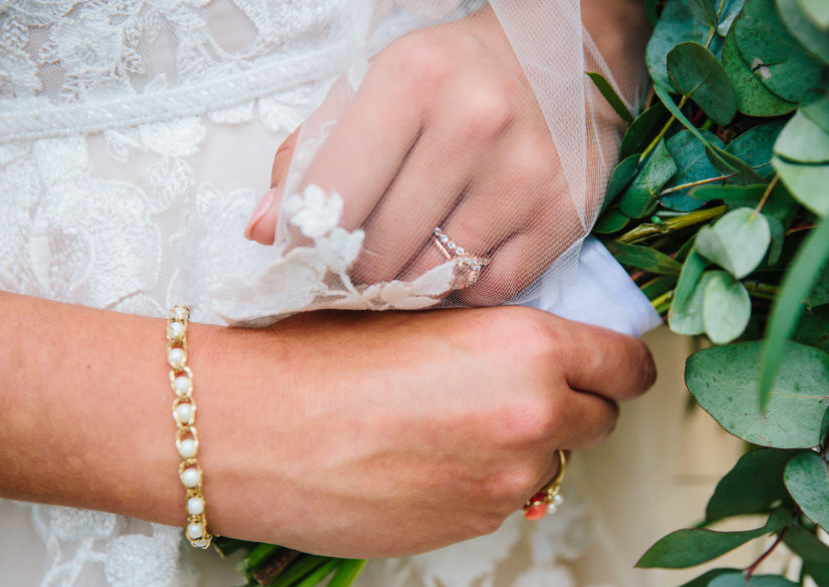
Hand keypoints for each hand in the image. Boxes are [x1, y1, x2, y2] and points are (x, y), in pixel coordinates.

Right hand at [200, 306, 655, 556]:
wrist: (255, 431)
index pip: (627, 366)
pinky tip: (424, 460)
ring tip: (453, 425)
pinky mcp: (470, 525)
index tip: (605, 367)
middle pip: (602, 419)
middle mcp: (533, 417)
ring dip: (524, 447)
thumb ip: (501, 332)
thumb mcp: (426, 308)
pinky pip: (502, 500)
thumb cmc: (319, 356)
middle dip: (573, 405)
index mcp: (528, 347)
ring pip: (551, 464)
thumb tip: (539, 346)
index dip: (618, 366)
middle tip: (521, 390)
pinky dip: (482, 481)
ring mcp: (505, 483)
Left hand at [246, 7, 593, 304]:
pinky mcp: (564, 214)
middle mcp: (473, 124)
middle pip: (382, 251)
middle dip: (359, 272)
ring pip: (435, 277)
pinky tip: (463, 253)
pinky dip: (466, 285)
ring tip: (410, 254)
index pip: (334, 200)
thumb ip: (311, 155)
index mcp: (411, 80)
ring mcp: (524, 173)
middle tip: (358, 267)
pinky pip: (490, 289)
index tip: (310, 257)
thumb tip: (262, 233)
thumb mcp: (376, 87)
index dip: (310, 245)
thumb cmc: (456, 75)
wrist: (566, 53)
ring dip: (412, 281)